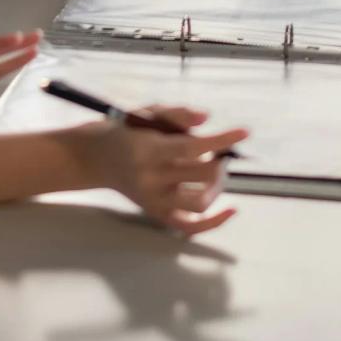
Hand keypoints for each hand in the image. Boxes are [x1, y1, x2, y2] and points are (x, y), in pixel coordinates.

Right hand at [89, 104, 244, 235]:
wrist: (96, 158)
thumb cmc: (126, 130)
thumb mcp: (148, 112)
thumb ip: (177, 113)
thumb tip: (207, 118)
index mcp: (149, 149)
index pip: (192, 147)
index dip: (221, 140)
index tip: (244, 133)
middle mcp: (152, 178)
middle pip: (201, 176)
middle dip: (219, 162)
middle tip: (220, 153)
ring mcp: (154, 201)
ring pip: (199, 203)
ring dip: (217, 187)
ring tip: (216, 172)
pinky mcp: (156, 214)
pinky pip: (189, 227)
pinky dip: (213, 223)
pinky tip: (232, 210)